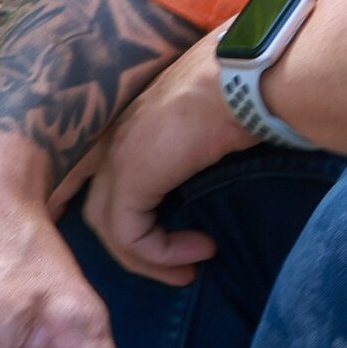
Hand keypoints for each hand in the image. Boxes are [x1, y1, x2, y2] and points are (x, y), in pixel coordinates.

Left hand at [85, 28, 252, 285]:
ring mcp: (117, 155)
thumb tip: (217, 168)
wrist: (248, 77)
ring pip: (109, 227)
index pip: (98, 174)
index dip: (111, 208)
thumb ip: (200, 149)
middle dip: (133, 248)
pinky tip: (201, 250)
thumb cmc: (248, 90)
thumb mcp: (216, 124)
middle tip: (177, 269)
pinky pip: (129, 235)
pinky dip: (161, 254)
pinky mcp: (130, 177)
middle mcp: (117, 137)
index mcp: (135, 122)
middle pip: (101, 208)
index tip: (145, 238)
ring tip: (189, 270)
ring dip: (148, 259)